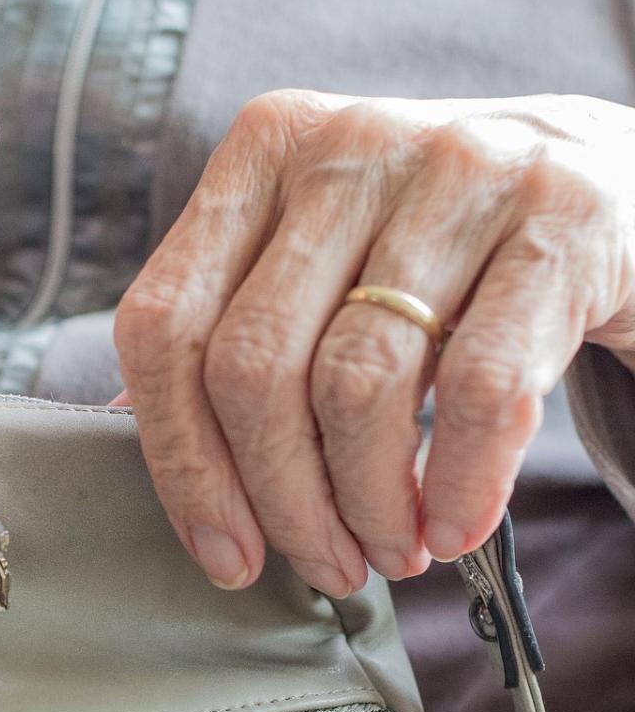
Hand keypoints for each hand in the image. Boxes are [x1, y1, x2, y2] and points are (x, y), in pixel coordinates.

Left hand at [114, 90, 634, 594]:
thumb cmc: (432, 251)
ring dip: (366, 504)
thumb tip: (124, 425)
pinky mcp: (560, 218)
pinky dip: (459, 484)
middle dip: (280, 500)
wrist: (610, 184)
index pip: (168, 326)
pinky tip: (451, 527)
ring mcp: (457, 170)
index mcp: (260, 155)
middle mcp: (346, 148)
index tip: (222, 549)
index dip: (181, 461)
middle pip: (254, 367)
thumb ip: (226, 329)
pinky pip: (483, 388)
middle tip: (321, 563)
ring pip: (358, 383)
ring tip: (388, 550)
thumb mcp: (317, 263)